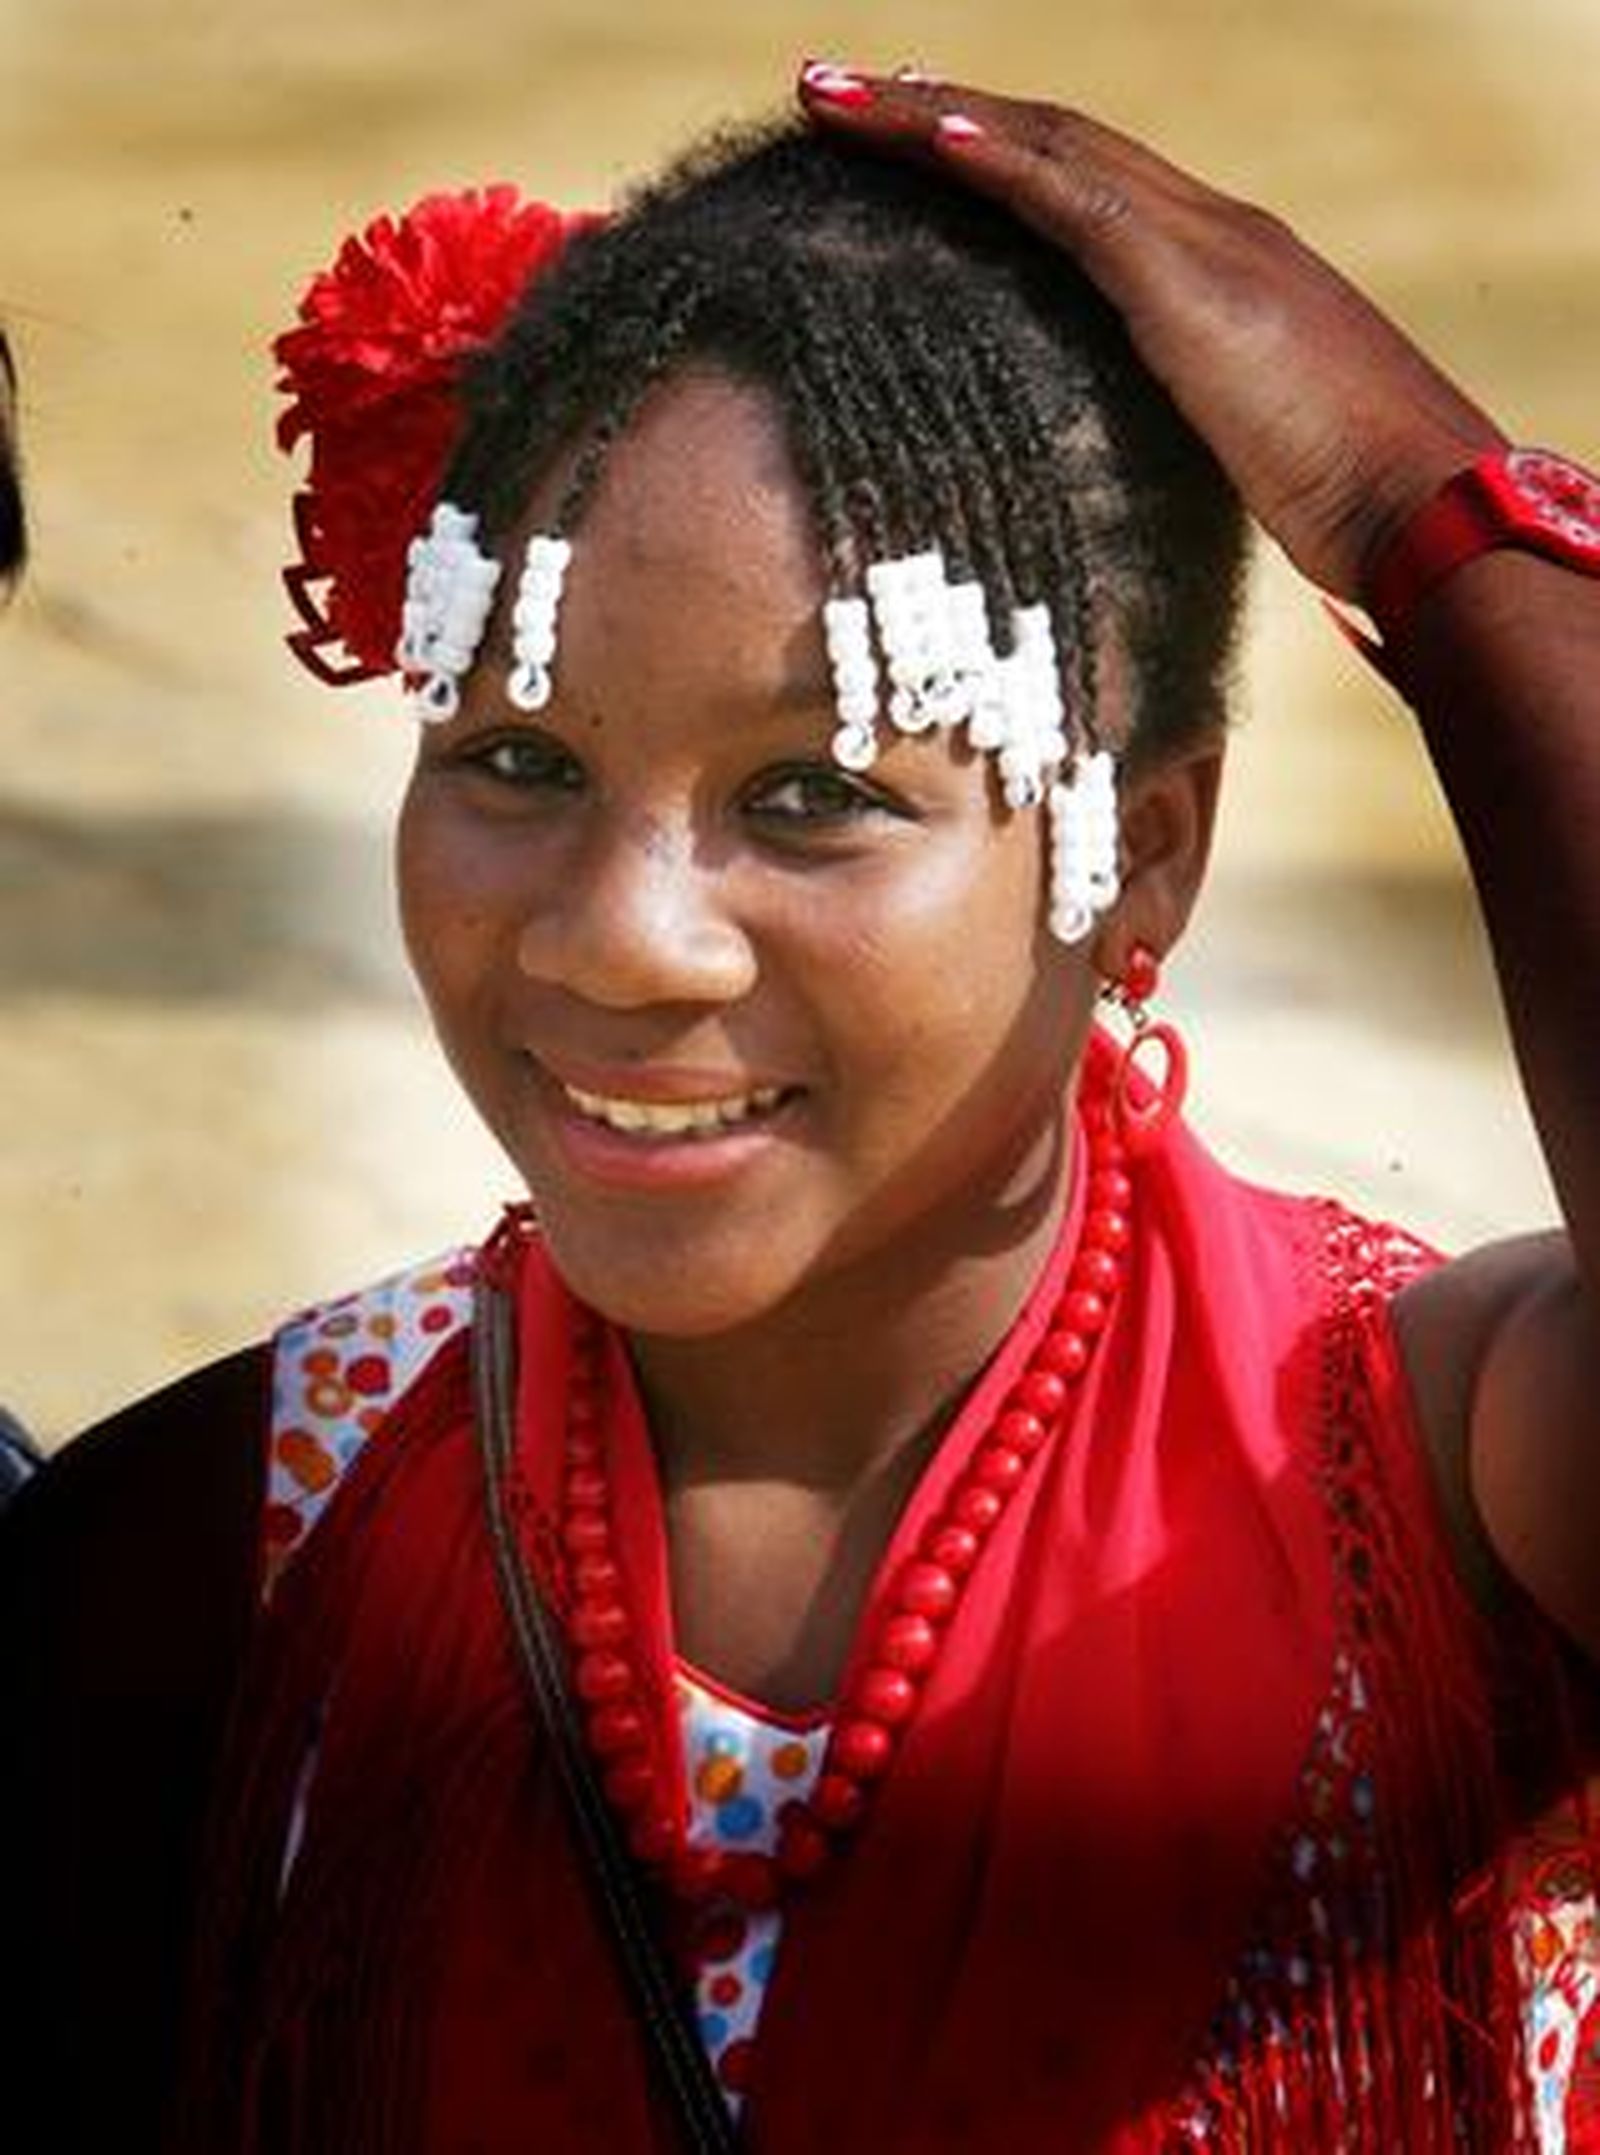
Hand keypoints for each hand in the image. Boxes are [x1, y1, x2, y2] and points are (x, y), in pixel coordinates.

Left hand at [797, 65, 1502, 599]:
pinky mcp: (1191, 285)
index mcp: (1217, 267)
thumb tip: (1122, 476)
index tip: (908, 133)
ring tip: (836, 96)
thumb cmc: (1351, 506)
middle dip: (936, 110)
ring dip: (933, 116)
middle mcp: (1209, 229)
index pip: (1083, 180)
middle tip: (836, 90)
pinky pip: (1079, 204)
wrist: (1425, 508)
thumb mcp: (1242, 457)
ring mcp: (1203, 246)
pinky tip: (929, 135)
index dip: (993, 148)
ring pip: (1047, 148)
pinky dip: (1002, 162)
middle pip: (1051, 140)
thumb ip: (1183, 434)